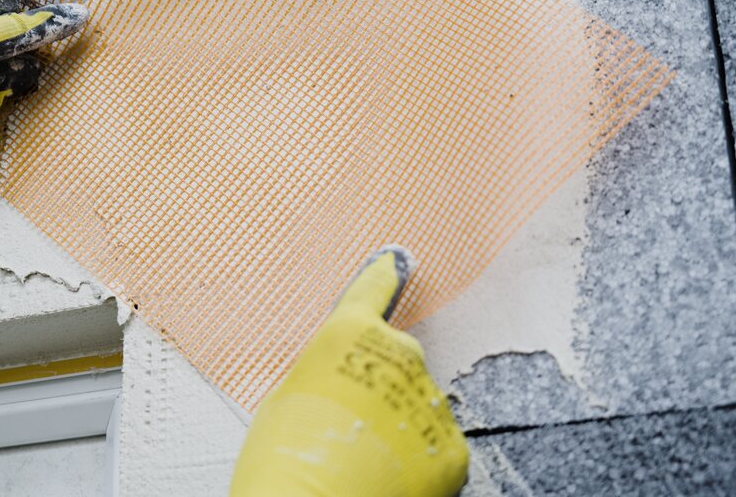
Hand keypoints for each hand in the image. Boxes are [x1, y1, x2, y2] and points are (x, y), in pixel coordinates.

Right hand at [230, 247, 468, 496]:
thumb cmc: (284, 458)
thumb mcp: (288, 396)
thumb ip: (326, 371)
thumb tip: (341, 378)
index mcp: (348, 333)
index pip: (371, 292)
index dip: (383, 275)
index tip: (397, 261)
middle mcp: (398, 355)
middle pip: (398, 360)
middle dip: (383, 385)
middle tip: (348, 426)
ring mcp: (429, 401)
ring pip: (418, 406)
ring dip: (399, 425)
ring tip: (364, 459)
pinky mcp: (452, 448)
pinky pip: (436, 446)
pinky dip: (419, 461)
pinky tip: (389, 476)